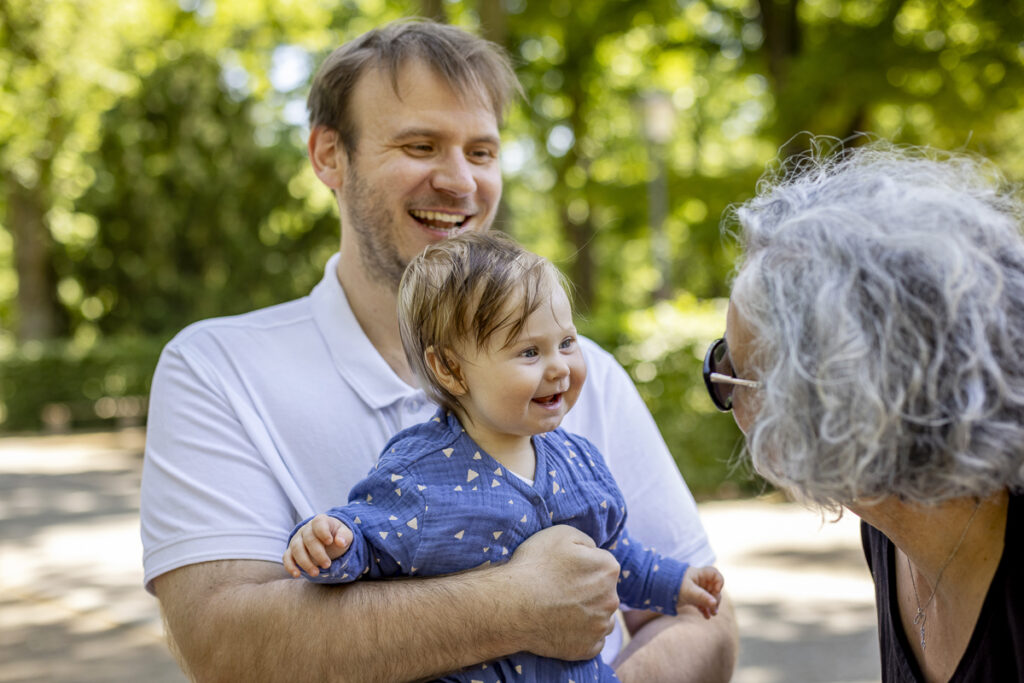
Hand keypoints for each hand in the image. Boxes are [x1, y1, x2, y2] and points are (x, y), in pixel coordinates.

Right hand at [282, 513, 353, 577]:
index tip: (330, 541)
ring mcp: (297, 539)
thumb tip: (340, 542)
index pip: (319, 523)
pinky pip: (287, 557)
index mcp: (320, 521)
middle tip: (327, 565)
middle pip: (308, 539)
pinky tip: (297, 574)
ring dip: (305, 562)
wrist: (328, 540)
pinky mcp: (291, 550)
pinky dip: (290, 566)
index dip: (323, 532)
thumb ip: (344, 536)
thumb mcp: (345, 534)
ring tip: (316, 573)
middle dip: (317, 553)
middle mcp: (306, 529)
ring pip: (296, 548)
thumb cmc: (337, 536)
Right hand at [504, 525, 620, 660]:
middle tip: (560, 590)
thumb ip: (586, 541)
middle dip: (588, 590)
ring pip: (601, 617)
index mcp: (608, 569)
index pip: (603, 564)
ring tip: (561, 610)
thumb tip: (594, 552)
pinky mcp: (588, 649)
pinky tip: (562, 627)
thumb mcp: (561, 534)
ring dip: (588, 614)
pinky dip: (580, 635)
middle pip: (604, 592)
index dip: (583, 565)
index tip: (565, 569)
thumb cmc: (535, 566)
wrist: (511, 605)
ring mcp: (600, 627)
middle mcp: (611, 599)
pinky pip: (591, 641)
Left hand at [676, 565, 723, 619]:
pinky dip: (705, 609)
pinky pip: (702, 603)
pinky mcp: (691, 598)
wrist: (657, 590)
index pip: (714, 574)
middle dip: (716, 598)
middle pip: (714, 588)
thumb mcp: (688, 591)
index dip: (719, 582)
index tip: (715, 590)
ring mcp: (695, 590)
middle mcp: (698, 581)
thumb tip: (715, 603)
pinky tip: (707, 617)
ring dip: (712, 605)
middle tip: (714, 608)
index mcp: (699, 574)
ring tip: (713, 614)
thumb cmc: (673, 586)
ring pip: (709, 597)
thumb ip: (702, 597)